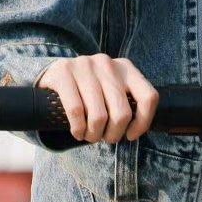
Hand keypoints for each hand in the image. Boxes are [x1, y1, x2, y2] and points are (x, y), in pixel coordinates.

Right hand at [35, 54, 159, 145]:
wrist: (53, 74)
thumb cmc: (89, 92)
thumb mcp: (111, 90)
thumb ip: (125, 103)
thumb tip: (136, 131)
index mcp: (125, 68)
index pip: (148, 97)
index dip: (143, 122)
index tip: (131, 135)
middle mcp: (107, 63)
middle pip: (122, 113)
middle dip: (113, 134)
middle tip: (104, 138)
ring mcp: (85, 65)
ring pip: (98, 116)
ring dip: (94, 135)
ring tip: (89, 135)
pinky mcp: (63, 72)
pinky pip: (76, 111)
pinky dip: (78, 129)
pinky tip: (77, 132)